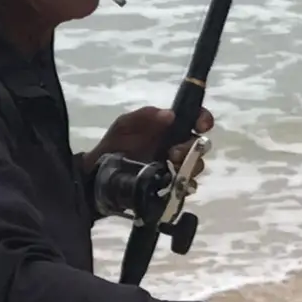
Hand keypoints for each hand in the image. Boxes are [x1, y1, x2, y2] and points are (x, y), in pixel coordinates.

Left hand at [88, 106, 213, 181]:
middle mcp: (175, 146)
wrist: (98, 175)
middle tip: (173, 153)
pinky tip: (177, 185)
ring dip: (190, 165)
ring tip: (171, 167)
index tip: (201, 125)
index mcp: (168, 128)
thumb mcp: (125, 126)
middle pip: (199, 144)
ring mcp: (175, 167)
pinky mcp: (171, 186)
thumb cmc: (113, 146)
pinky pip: (187, 186)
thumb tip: (169, 115)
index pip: (193, 119)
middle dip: (192, 147)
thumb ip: (145, 117)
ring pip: (196, 165)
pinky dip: (186, 186)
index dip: (203, 119)